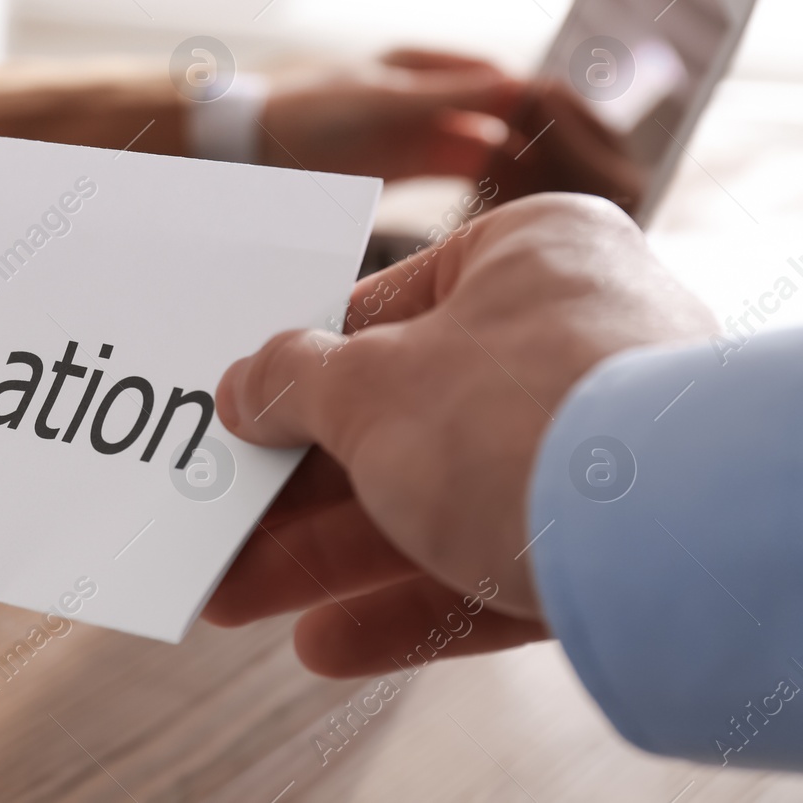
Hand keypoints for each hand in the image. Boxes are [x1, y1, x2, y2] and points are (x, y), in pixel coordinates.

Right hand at [202, 193, 714, 675]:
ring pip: (434, 503)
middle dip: (296, 489)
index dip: (297, 367)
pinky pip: (487, 568)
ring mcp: (598, 449)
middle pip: (400, 418)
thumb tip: (245, 386)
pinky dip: (405, 605)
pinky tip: (326, 642)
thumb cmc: (521, 419)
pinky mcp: (613, 547)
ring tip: (236, 597)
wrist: (677, 548)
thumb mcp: (368, 386)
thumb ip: (293, 382)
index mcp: (525, 258)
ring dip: (329, 559)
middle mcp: (571, 342)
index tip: (239, 413)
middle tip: (223, 522)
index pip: (384, 306)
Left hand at [259, 49, 645, 211]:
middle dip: (580, 154)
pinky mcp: (413, 161)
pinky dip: (513, 194)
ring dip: (553, 178)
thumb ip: (448, 98)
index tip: (615, 166)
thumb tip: (527, 87)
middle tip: (626, 196)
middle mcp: (444, 95)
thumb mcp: (376, 103)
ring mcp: (430, 128)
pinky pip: (482, 174)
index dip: (578, 125)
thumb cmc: (297, 113)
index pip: (533, 93)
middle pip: (533, 122)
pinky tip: (537, 227)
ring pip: (513, 151)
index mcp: (440, 73)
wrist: (235, 139)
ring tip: (596, 217)